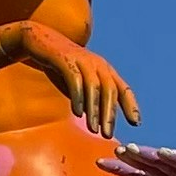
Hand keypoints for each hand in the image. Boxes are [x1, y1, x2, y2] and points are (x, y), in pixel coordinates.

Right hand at [15, 25, 139, 136]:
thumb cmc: (61, 67)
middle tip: (108, 134)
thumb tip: (97, 120)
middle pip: (110, 90)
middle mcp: (98, 64)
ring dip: (95, 110)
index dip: (131, 105)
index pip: (123, 88)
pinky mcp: (66, 60)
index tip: (136, 123)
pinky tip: (77, 113)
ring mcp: (82, 61)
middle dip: (110, 114)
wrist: (39, 40)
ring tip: (94, 129)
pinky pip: (75, 80)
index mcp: (105, 70)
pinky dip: (78, 97)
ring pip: (94, 87)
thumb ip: (89, 99)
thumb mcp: (80, 85)